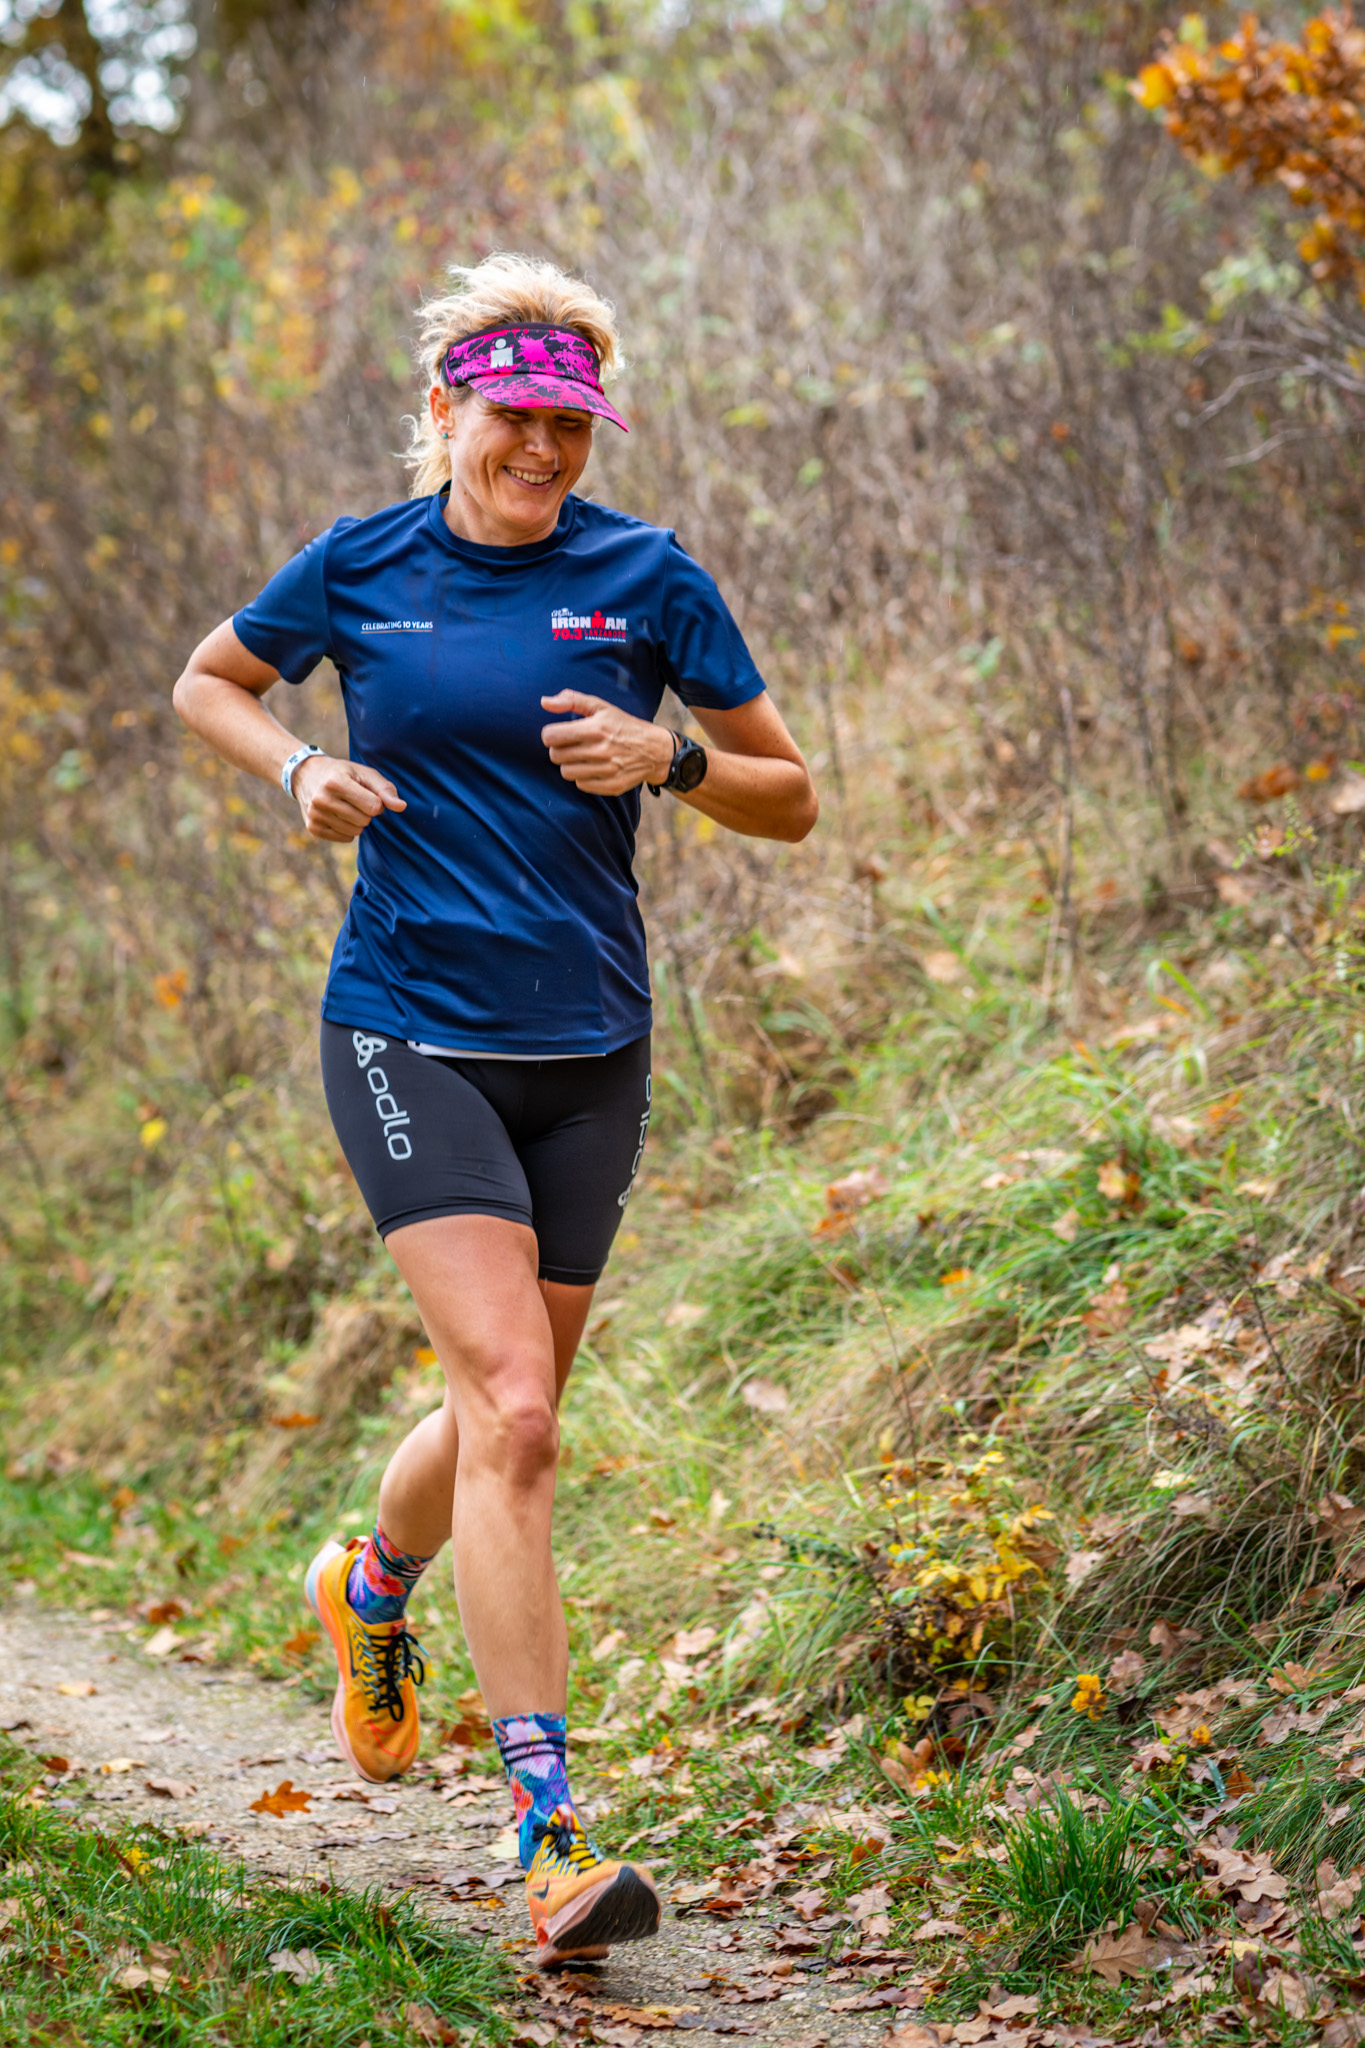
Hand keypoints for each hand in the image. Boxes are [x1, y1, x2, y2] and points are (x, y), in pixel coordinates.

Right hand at [291, 755, 405, 841]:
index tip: (367, 793)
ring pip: (356, 831)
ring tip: (345, 806)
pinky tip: (337, 815)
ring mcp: (315, 815)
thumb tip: (401, 807)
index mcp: (336, 782)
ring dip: (357, 821)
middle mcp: (322, 799)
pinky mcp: (313, 828)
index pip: (374, 806)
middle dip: (366, 812)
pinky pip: (345, 838)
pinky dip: (347, 829)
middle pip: (365, 820)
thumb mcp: (364, 773)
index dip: (377, 802)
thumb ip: (385, 789)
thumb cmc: (342, 773)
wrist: (306, 775)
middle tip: (354, 799)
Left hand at [540, 691, 674, 795]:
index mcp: (595, 728)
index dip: (550, 735)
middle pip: (556, 756)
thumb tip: (544, 702)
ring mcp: (606, 770)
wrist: (654, 750)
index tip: (558, 734)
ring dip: (570, 764)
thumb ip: (571, 700)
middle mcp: (600, 750)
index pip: (551, 737)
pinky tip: (593, 768)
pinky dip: (583, 777)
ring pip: (566, 772)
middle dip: (559, 750)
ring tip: (582, 757)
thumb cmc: (623, 725)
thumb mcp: (601, 707)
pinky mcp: (611, 786)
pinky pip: (581, 785)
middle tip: (571, 746)